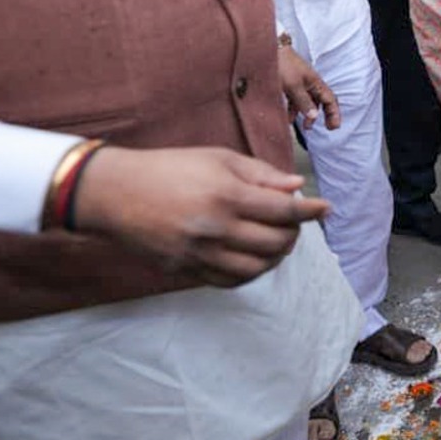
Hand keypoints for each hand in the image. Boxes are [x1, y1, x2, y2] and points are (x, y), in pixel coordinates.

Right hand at [72, 146, 329, 286]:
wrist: (114, 192)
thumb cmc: (169, 167)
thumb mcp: (217, 158)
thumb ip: (260, 175)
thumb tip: (295, 187)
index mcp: (228, 195)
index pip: (285, 211)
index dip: (311, 211)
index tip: (326, 208)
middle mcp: (217, 228)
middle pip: (276, 242)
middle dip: (294, 233)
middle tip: (295, 222)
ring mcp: (200, 253)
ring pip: (257, 268)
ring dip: (276, 256)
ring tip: (277, 241)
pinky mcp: (186, 269)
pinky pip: (230, 281)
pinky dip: (250, 272)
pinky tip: (253, 256)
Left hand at [279, 45, 340, 130]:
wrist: (267, 49)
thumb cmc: (282, 65)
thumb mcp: (293, 86)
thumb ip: (303, 102)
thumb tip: (314, 116)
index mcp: (315, 83)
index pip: (330, 100)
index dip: (334, 113)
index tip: (334, 127)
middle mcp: (310, 83)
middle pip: (321, 102)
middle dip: (325, 115)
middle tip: (327, 128)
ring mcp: (299, 83)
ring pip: (307, 102)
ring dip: (308, 115)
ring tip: (305, 127)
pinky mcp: (288, 84)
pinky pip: (295, 100)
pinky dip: (293, 110)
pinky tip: (288, 118)